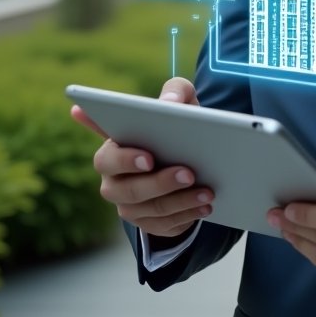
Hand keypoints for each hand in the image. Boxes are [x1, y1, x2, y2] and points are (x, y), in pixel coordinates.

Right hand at [70, 77, 213, 241]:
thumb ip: (175, 91)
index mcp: (113, 149)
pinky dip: (186, 216)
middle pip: (126, 190)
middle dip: (159, 183)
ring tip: (208, 192)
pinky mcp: (146, 222)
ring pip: (149, 210)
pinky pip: (163, 225)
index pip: (107, 158)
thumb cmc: (177, 123)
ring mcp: (128, 205)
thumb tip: (170, 104)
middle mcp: (113, 181)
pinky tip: (205, 206)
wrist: (188, 155)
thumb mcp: (181, 102)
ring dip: (180, 201)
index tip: (149, 158)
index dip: (125, 160)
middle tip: (189, 173)